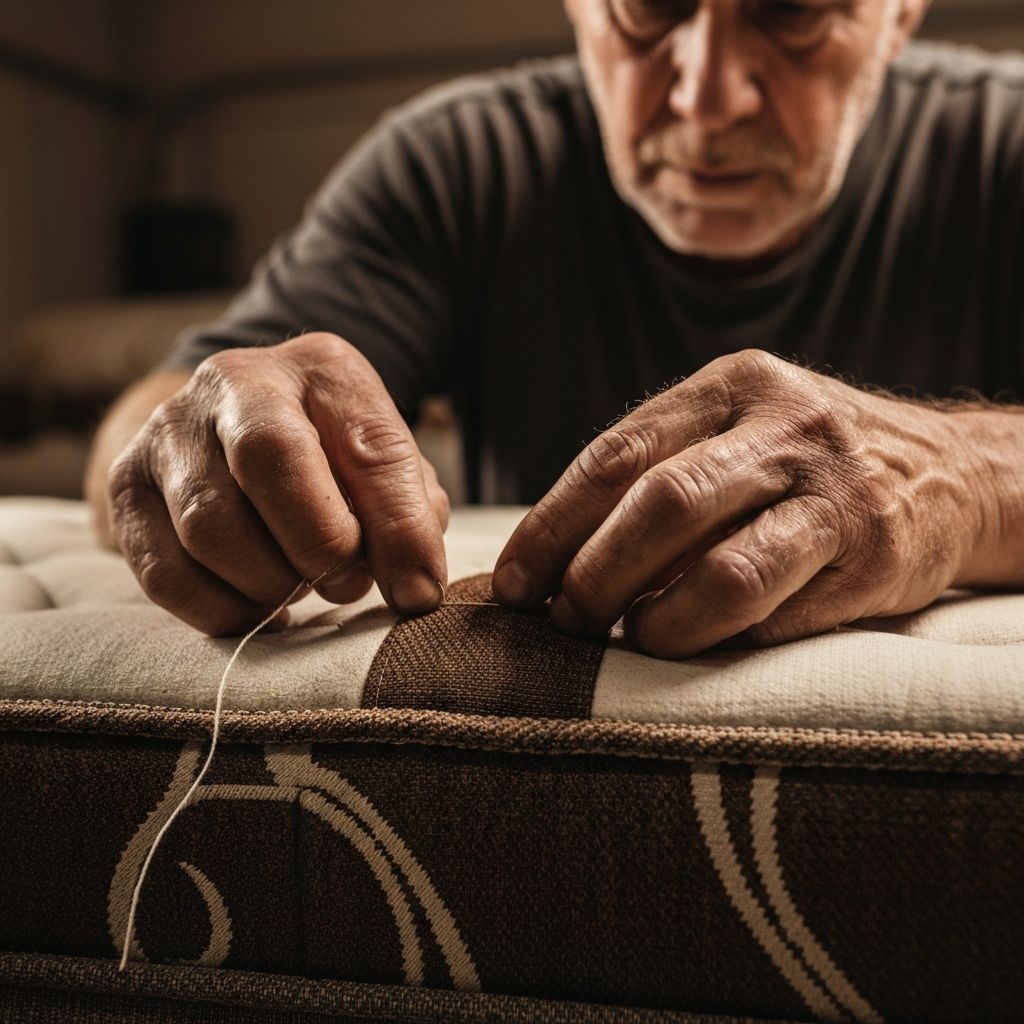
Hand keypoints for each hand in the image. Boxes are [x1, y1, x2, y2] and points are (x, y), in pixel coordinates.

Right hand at [107, 332, 448, 634]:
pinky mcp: (127, 485)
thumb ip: (410, 515)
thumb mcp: (385, 467)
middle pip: (268, 463)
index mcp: (322, 368)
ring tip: (300, 586)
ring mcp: (170, 431)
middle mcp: (235, 382)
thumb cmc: (334, 459)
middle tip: (347, 584)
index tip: (415, 588)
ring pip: (209, 526)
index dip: (397, 528)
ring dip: (270, 583)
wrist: (239, 432)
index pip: (367, 445)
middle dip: (319, 545)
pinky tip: (257, 605)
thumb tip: (413, 587)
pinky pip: (165, 573)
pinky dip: (221, 609)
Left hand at [493, 349, 988, 657]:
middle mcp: (789, 428)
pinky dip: (721, 642)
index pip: (618, 455)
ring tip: (631, 639)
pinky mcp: (877, 562)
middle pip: (664, 505)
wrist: (949, 473)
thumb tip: (550, 562)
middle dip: (596, 575)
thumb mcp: (735, 431)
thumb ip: (654, 474)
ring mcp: (840, 495)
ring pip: (725, 573)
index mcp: (734, 384)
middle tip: (567, 620)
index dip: (552, 525)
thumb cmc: (802, 461)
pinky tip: (697, 646)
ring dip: (658, 623)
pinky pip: (778, 618)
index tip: (515, 582)